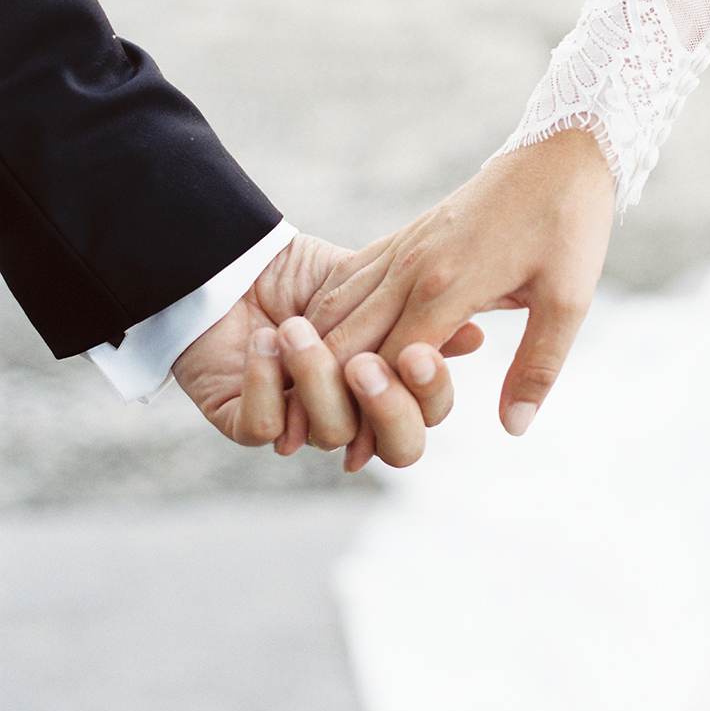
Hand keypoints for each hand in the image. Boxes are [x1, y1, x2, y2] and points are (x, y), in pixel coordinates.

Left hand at [174, 231, 476, 467]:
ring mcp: (300, 424)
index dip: (430, 392)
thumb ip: (418, 313)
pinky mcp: (245, 422)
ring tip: (296, 327)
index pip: (428, 412)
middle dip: (387, 411)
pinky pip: (266, 427)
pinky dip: (266, 382)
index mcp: (387, 383)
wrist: (233, 261)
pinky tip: (263, 341)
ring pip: (330, 433)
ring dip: (314, 377)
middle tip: (365, 367)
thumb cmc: (304, 275)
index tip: (419, 354)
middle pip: (397, 449)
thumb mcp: (369, 284)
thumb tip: (475, 335)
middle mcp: (352, 413)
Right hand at [305, 130, 614, 451]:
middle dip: (323, 390)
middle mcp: (414, 266)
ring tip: (297, 399)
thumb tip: (513, 427)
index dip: (367, 412)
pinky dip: (329, 312)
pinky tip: (318, 337)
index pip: (389, 363)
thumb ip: (537, 366)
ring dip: (316, 353)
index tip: (351, 456)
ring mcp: (407, 246)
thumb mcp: (568, 300)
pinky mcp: (409, 234)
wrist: (562, 150)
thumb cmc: (570, 224)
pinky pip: (354, 276)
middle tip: (298, 438)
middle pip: (349, 337)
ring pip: (341, 306)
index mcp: (448, 287)